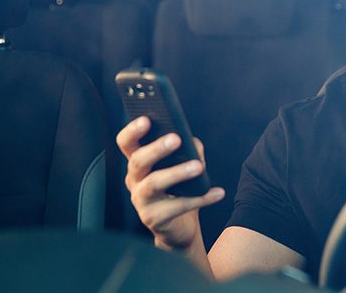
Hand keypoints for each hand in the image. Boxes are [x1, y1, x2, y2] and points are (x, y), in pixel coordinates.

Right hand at [116, 116, 224, 250]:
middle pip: (138, 161)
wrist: (178, 227)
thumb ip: (188, 150)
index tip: (146, 119)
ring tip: (198, 166)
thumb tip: (192, 143)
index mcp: (139, 163)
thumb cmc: (179, 189)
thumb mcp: (183, 165)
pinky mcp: (153, 219)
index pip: (127, 143)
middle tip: (176, 139)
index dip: (133, 131)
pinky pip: (177, 207)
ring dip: (177, 173)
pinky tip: (218, 192)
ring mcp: (141, 201)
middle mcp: (135, 180)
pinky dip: (200, 199)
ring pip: (153, 184)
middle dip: (156, 148)